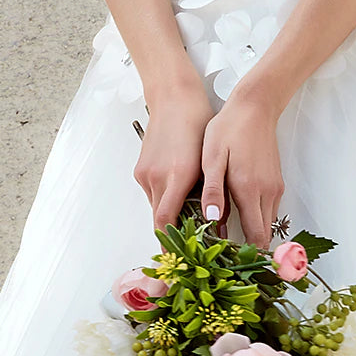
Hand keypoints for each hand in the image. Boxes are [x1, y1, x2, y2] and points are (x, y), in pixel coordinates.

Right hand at [133, 84, 215, 235]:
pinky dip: (164, 197)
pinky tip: (178, 190)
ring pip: (156, 204)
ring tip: (189, 216)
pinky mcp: (141, 168)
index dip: (170, 242)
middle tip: (189, 244)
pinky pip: (152, 191)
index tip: (176, 258)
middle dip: (173, 232)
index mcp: (176, 176)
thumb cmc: (197, 122)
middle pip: (159, 218)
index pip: (165, 221)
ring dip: (170, 213)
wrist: (174, 98)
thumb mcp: (210, 159)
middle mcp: (156, 177)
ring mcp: (145, 173)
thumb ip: (210, 190)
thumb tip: (215, 218)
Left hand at [199, 86, 284, 251]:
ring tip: (223, 238)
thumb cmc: (230, 129)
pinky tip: (234, 215)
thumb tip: (212, 219)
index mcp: (249, 190)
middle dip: (246, 250)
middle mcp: (267, 194)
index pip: (256, 238)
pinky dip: (253, 219)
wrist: (255, 106)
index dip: (245, 256)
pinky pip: (266, 210)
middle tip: (221, 256)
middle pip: (262, 236)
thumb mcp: (213, 158)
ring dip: (250, 234)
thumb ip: (213, 190)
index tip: (228, 264)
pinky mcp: (275, 182)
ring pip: (265, 223)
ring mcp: (274, 188)